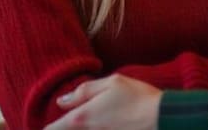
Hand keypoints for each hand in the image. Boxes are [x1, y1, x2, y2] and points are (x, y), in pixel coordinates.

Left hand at [47, 74, 161, 129]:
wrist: (162, 118)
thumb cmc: (138, 97)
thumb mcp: (111, 83)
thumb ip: (84, 91)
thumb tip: (62, 101)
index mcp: (82, 117)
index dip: (47, 128)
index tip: (45, 126)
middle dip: (63, 128)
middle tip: (64, 122)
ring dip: (78, 128)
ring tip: (86, 120)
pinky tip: (101, 125)